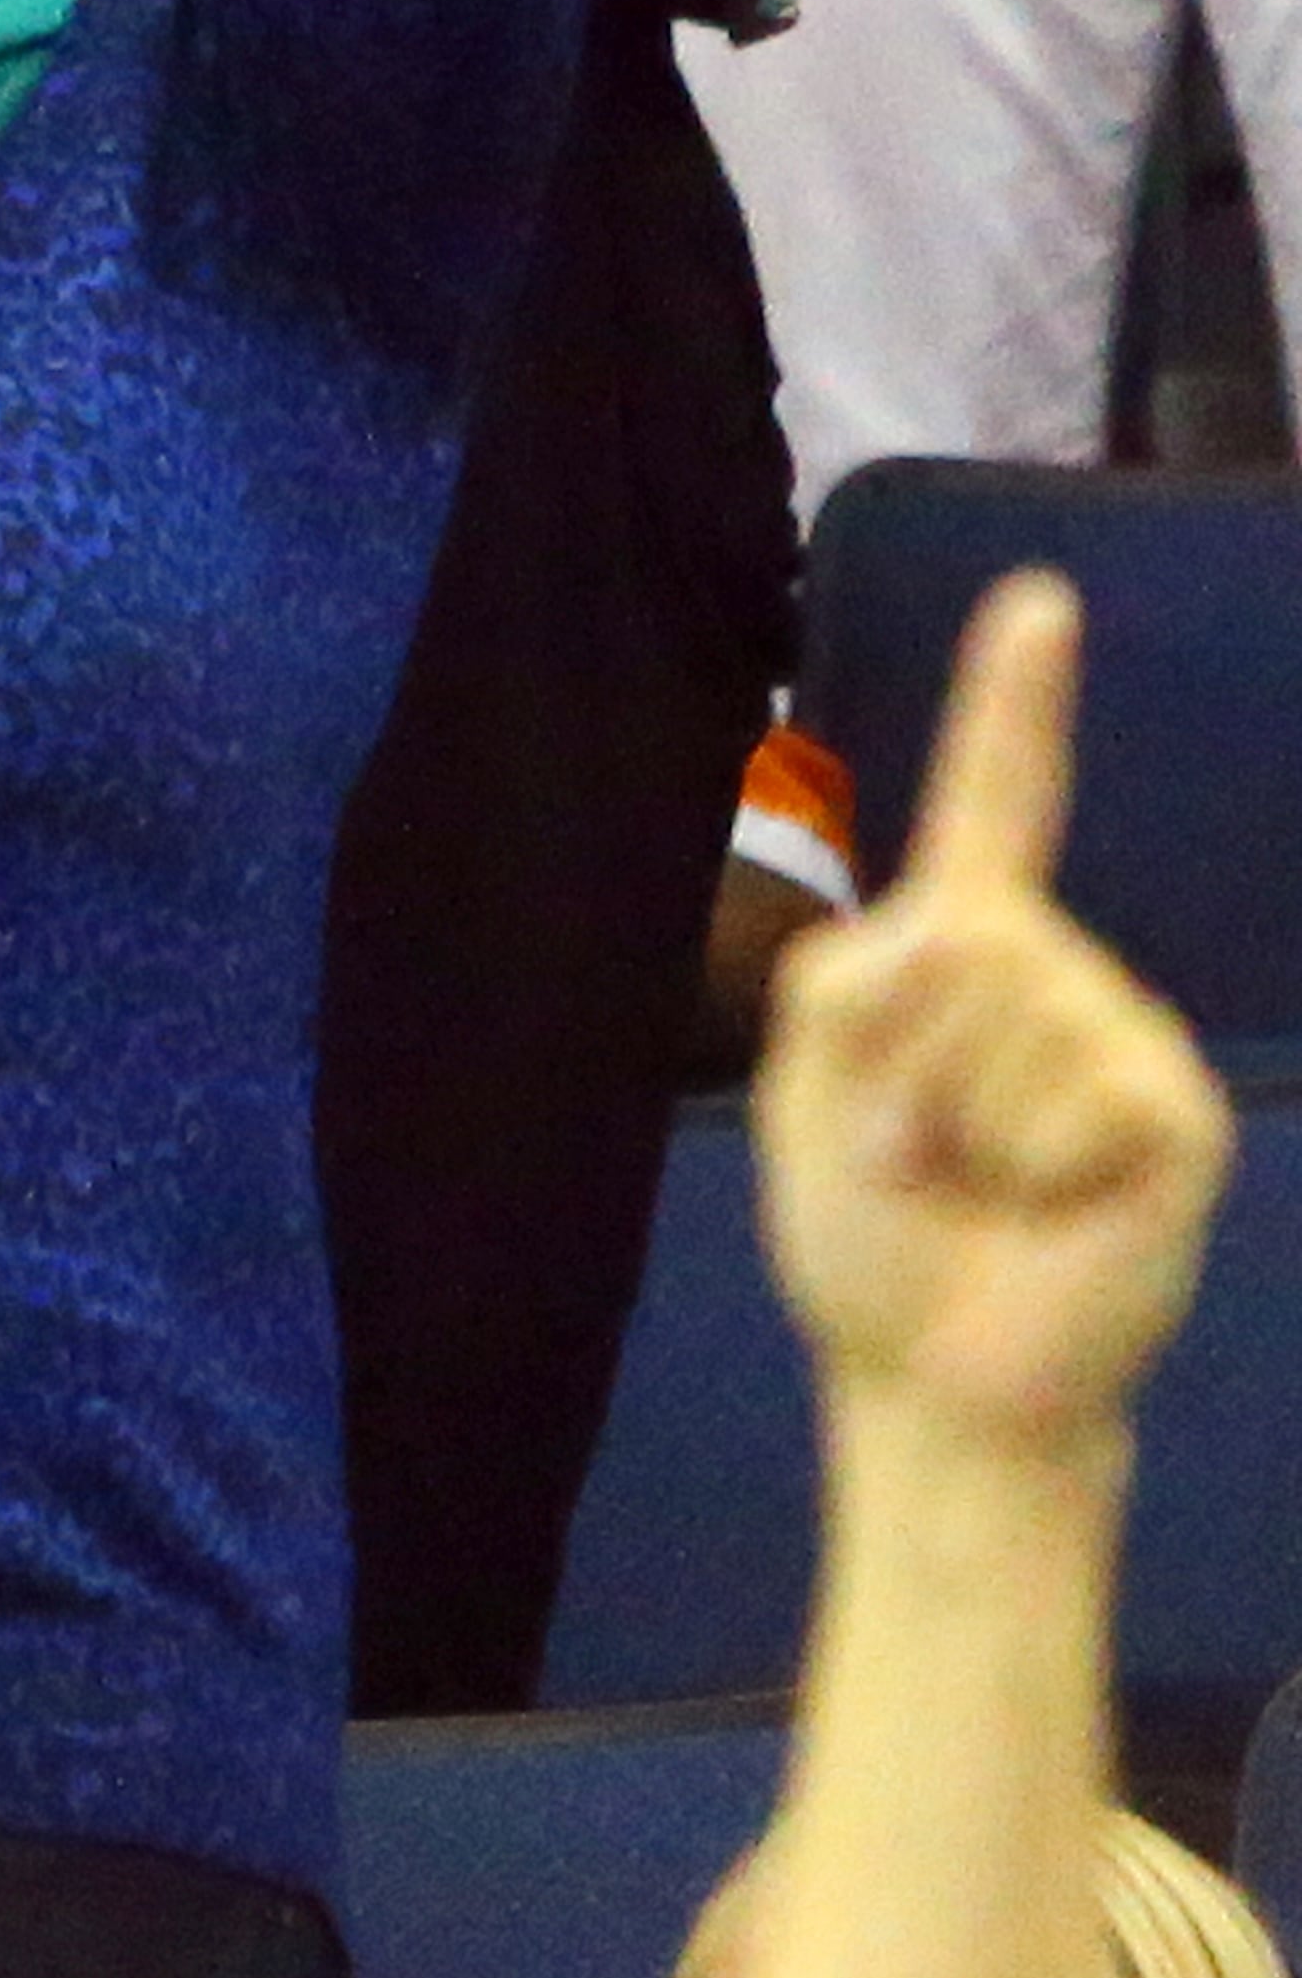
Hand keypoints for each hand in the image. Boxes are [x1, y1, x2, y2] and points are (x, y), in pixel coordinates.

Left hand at [758, 574, 1230, 1444]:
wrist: (933, 1376)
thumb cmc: (872, 1231)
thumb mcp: (805, 1079)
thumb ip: (848, 978)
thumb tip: (976, 944)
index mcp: (960, 947)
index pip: (996, 800)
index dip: (1017, 700)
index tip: (1039, 601)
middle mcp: (1056, 968)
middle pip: (956, 936)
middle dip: (898, 1061)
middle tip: (917, 1155)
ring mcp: (1124, 1036)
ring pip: (1008, 1015)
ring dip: (953, 1122)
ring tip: (973, 1187)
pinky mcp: (1172, 1116)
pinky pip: (1076, 1091)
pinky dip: (1029, 1166)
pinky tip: (1046, 1211)